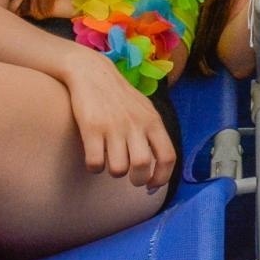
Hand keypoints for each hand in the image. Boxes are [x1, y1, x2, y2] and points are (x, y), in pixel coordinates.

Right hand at [63, 50, 175, 190]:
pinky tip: (94, 158)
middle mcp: (136, 125)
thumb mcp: (145, 110)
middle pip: (142, 166)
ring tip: (110, 161)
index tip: (152, 186)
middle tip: (130, 178)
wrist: (93, 72)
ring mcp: (113, 126)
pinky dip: (94, 167)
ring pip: (118, 169)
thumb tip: (160, 167)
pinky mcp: (91, 128)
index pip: (168, 156)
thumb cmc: (121, 97)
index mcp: (153, 121)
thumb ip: (154, 134)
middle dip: (137, 180)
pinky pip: (95, 163)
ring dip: (113, 172)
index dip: (162, 177)